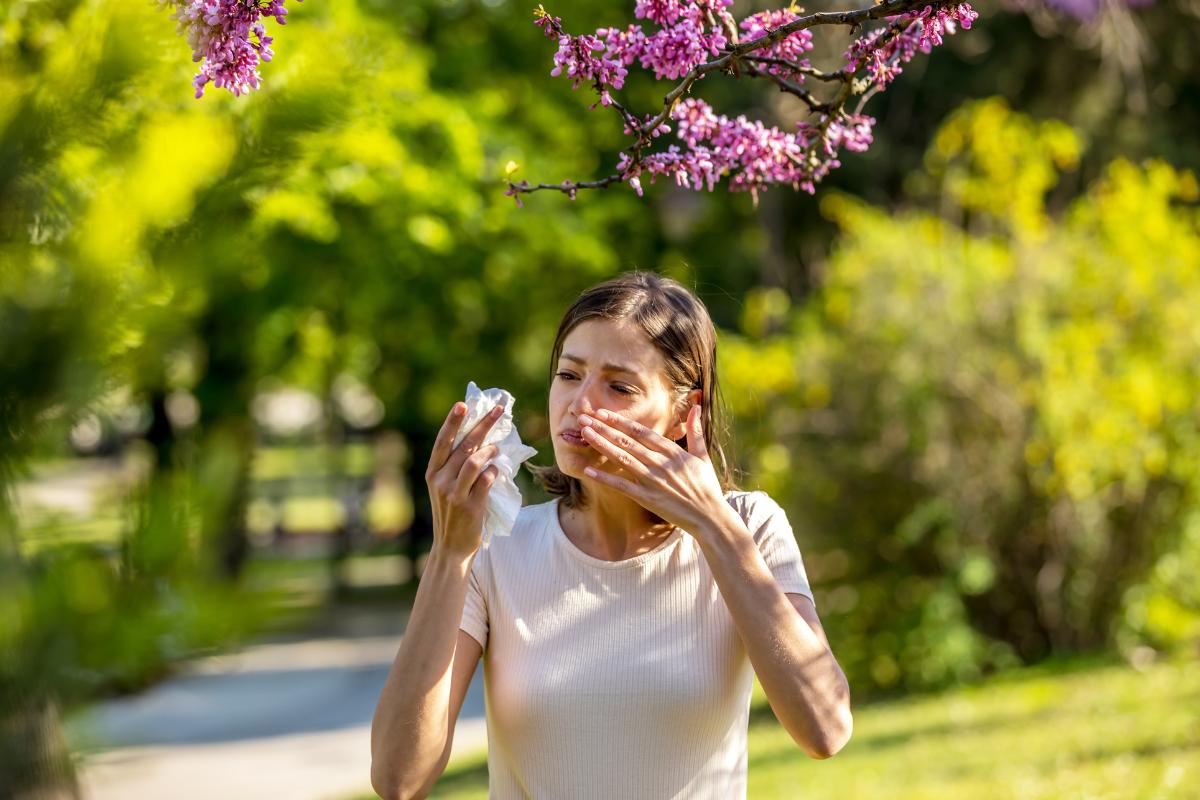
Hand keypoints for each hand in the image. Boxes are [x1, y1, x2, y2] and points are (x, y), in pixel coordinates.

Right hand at [425, 402, 504, 558]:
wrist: (451, 548)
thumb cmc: (452, 514)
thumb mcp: (445, 488)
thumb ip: (455, 467)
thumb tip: (479, 440)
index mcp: (432, 473)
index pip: (442, 441)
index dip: (452, 422)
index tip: (464, 404)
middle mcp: (440, 481)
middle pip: (464, 446)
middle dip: (483, 425)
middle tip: (499, 410)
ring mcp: (454, 494)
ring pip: (475, 461)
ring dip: (490, 450)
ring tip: (498, 448)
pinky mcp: (470, 506)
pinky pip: (486, 480)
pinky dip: (494, 471)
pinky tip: (497, 470)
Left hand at [577, 404, 725, 534]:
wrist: (709, 517)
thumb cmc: (706, 486)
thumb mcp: (702, 456)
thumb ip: (695, 431)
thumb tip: (697, 406)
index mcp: (672, 452)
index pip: (641, 432)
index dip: (620, 421)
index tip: (603, 412)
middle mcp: (659, 463)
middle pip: (627, 442)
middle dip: (604, 428)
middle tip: (584, 418)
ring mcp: (652, 481)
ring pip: (622, 458)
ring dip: (602, 445)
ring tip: (585, 433)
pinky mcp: (647, 498)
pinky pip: (622, 486)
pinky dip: (605, 478)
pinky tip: (588, 470)